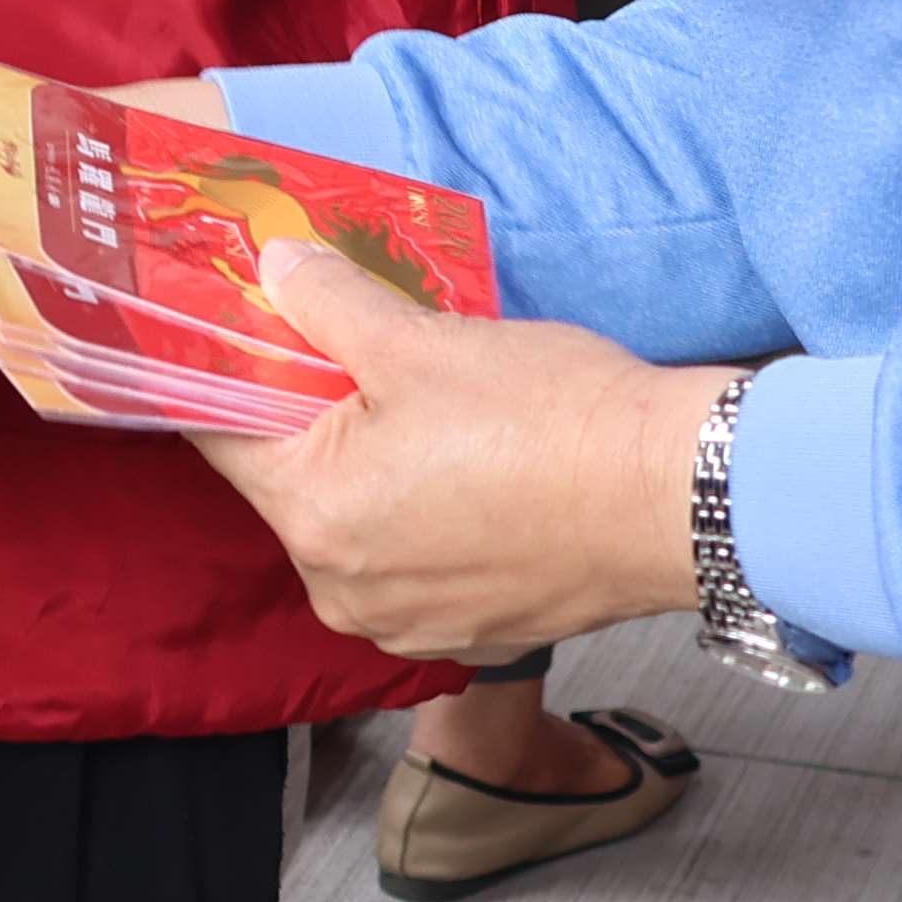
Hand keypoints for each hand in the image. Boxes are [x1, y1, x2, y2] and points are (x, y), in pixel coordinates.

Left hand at [185, 242, 727, 664]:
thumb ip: (327, 302)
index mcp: (313, 518)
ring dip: (375, 467)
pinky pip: (415, 561)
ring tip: (432, 406)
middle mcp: (343, 592)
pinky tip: (476, 467)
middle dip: (316, 416)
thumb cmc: (550, 419)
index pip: (224, 434)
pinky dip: (428, 515)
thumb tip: (274, 268)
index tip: (249, 325)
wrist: (676, 500)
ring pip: (357, 524)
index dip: (232, 370)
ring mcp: (408, 624)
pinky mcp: (468, 633)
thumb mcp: (421, 339)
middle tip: (362, 349)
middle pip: (293, 482)